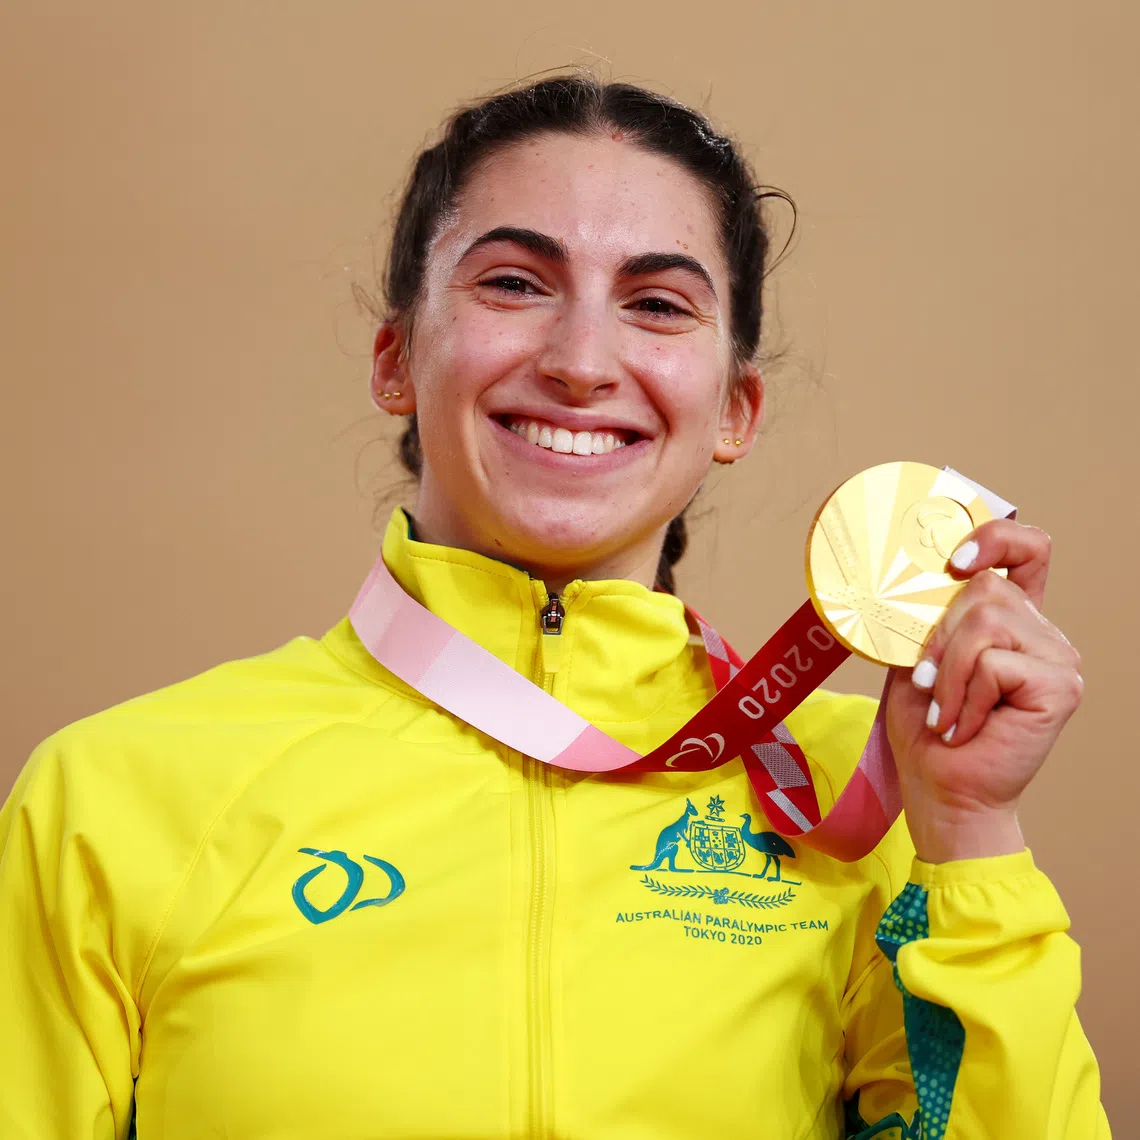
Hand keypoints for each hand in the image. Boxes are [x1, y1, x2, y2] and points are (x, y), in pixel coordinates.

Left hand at [885, 519, 1083, 862]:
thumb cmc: (926, 730)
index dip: (995, 536)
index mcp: (1011, 620)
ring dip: (947, 672)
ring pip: (985, 622)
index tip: (953, 562)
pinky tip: (964, 726)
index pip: (1026, 549)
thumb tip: (909, 573)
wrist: (942, 792)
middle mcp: (1041, 633)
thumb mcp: (915, 658)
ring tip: (945, 710)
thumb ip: (925, 616)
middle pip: (985, 589)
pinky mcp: (1060, 686)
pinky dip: (963, 695)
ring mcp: (1058, 658)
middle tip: (928, 685)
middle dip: (939, 638)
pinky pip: (993, 662)